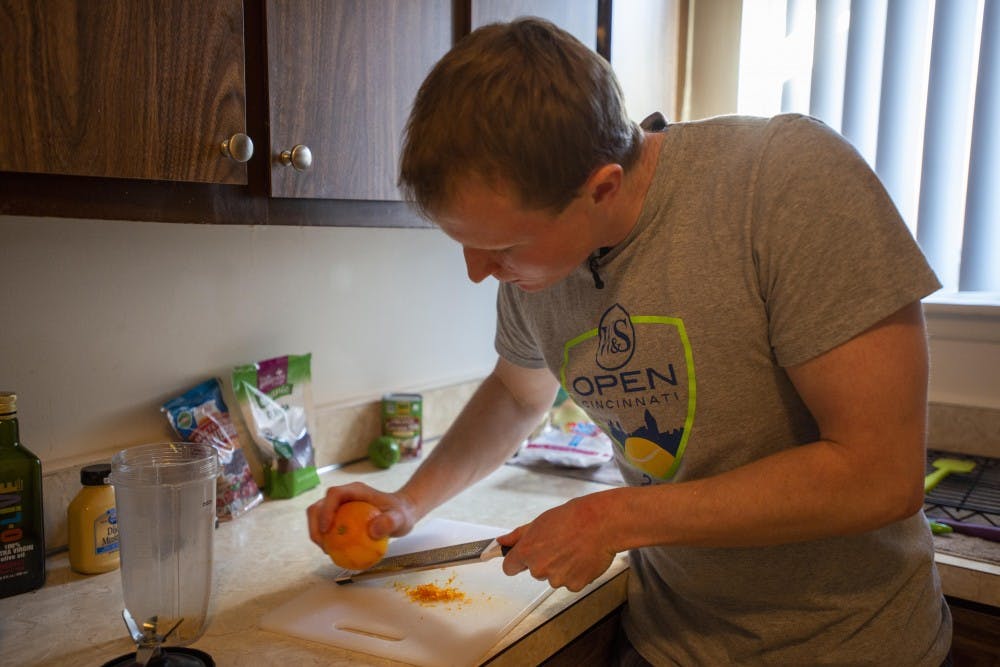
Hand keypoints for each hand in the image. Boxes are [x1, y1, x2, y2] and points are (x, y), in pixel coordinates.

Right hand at [306, 481, 418, 549]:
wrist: (402, 513)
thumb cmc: (401, 513)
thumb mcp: (400, 519)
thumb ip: (390, 522)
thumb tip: (372, 532)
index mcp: (356, 490)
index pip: (335, 494)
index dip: (326, 509)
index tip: (326, 529)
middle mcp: (345, 496)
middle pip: (320, 505)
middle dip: (315, 525)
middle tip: (323, 546)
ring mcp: (341, 506)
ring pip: (318, 516)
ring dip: (317, 533)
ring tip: (327, 550)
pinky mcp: (340, 516)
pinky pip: (326, 526)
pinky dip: (325, 538)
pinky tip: (333, 552)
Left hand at [498, 493, 618, 591]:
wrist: (601, 523)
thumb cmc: (573, 518)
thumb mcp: (540, 522)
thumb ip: (518, 536)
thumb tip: (502, 541)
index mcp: (527, 551)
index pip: (509, 567)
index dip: (516, 562)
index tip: (520, 559)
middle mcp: (539, 568)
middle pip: (535, 571)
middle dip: (544, 560)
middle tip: (558, 544)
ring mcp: (557, 579)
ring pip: (554, 577)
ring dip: (561, 567)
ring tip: (573, 548)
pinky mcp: (574, 585)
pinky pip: (570, 582)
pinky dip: (576, 573)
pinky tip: (582, 557)